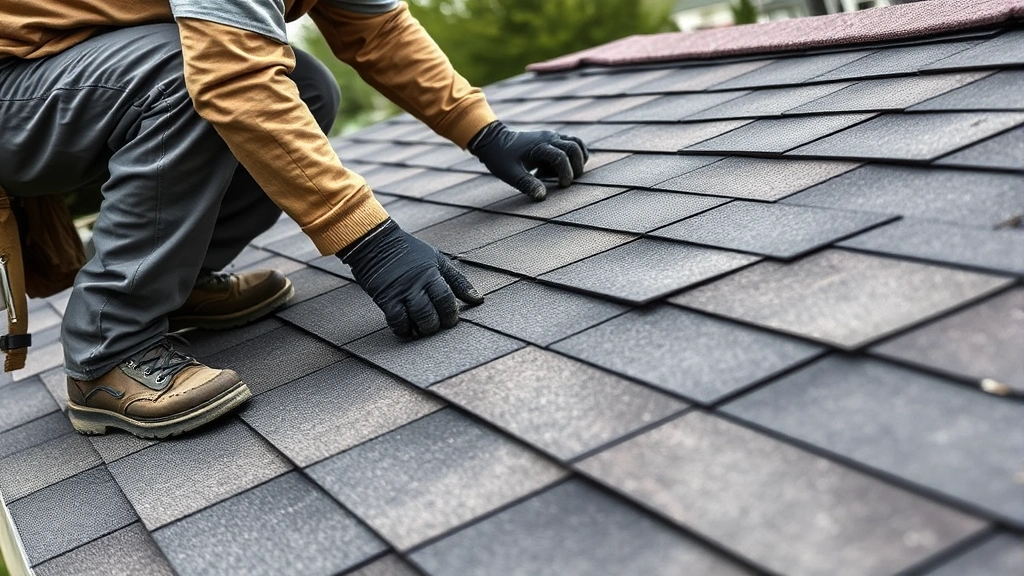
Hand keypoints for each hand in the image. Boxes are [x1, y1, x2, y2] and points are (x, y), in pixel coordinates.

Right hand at [339, 219, 482, 337]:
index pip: (447, 298)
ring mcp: (400, 292)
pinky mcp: (385, 298)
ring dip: (423, 328)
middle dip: (438, 324)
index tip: (451, 318)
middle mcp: (417, 283)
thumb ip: (457, 281)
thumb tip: (478, 299)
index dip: (451, 313)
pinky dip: (404, 329)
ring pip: (417, 318)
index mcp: (432, 273)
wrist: (375, 242)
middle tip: (438, 325)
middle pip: (432, 312)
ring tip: (424, 328)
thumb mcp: (437, 260)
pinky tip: (407, 328)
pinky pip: (396, 321)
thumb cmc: (409, 251)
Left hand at [469, 121, 588, 200]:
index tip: (562, 185)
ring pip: (577, 143)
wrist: (494, 141)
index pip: (561, 157)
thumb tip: (543, 196)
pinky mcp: (553, 139)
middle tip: (567, 181)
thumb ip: (527, 184)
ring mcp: (552, 136)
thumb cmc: (501, 158)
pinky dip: (574, 156)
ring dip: (578, 159)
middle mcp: (549, 138)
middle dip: (577, 166)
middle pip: (574, 147)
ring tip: (566, 174)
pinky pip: (572, 144)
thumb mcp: (511, 174)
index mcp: (539, 146)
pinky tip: (560, 168)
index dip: (566, 173)